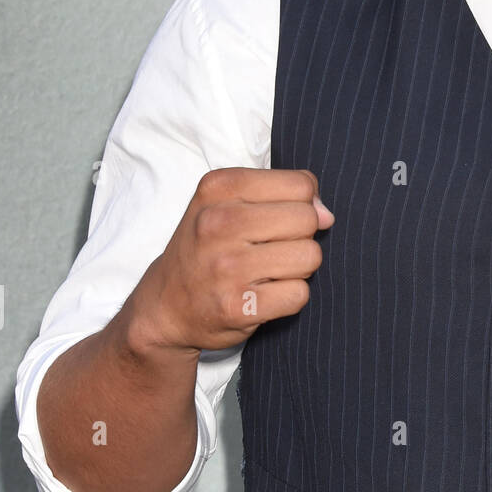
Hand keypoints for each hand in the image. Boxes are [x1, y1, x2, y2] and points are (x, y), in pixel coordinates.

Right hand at [131, 167, 333, 354]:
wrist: (164, 306)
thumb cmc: (206, 248)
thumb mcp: (229, 202)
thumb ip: (283, 194)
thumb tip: (327, 215)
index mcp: (218, 188)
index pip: (301, 184)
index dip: (302, 204)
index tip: (277, 220)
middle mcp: (217, 223)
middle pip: (308, 220)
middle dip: (301, 236)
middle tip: (270, 249)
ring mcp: (226, 267)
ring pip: (310, 257)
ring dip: (298, 269)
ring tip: (266, 272)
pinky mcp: (238, 307)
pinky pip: (300, 294)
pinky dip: (289, 297)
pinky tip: (263, 295)